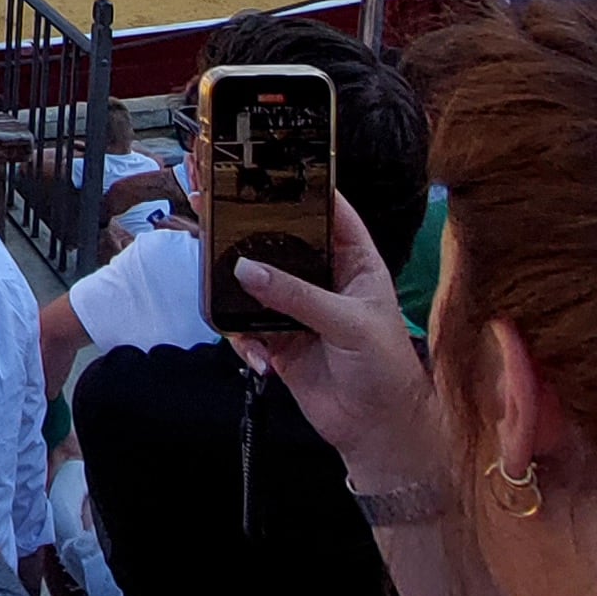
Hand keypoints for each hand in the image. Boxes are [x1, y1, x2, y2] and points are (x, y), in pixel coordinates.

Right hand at [231, 191, 436, 490]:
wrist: (378, 431)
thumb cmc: (386, 369)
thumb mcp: (350, 324)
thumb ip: (298, 295)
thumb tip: (246, 270)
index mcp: (354, 260)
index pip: (328, 210)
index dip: (300, 186)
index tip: (265, 165)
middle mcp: (321, 277)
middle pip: (278, 240)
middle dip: (247, 229)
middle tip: (211, 205)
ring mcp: (296, 307)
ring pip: (253, 280)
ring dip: (233, 284)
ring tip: (211, 275)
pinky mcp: (277, 338)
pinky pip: (245, 325)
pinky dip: (242, 339)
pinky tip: (258, 358)